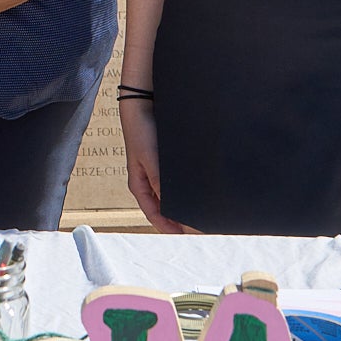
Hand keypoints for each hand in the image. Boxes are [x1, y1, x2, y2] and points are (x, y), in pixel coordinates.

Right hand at [118, 97, 185, 232]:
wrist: (142, 105)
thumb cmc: (141, 132)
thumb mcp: (150, 160)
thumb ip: (160, 182)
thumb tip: (173, 206)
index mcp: (139, 186)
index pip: (154, 214)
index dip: (169, 227)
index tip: (186, 235)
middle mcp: (148, 182)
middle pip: (163, 207)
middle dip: (178, 218)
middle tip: (198, 226)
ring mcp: (157, 172)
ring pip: (171, 195)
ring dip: (183, 203)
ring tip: (200, 210)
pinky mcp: (166, 161)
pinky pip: (177, 181)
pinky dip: (186, 188)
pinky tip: (198, 189)